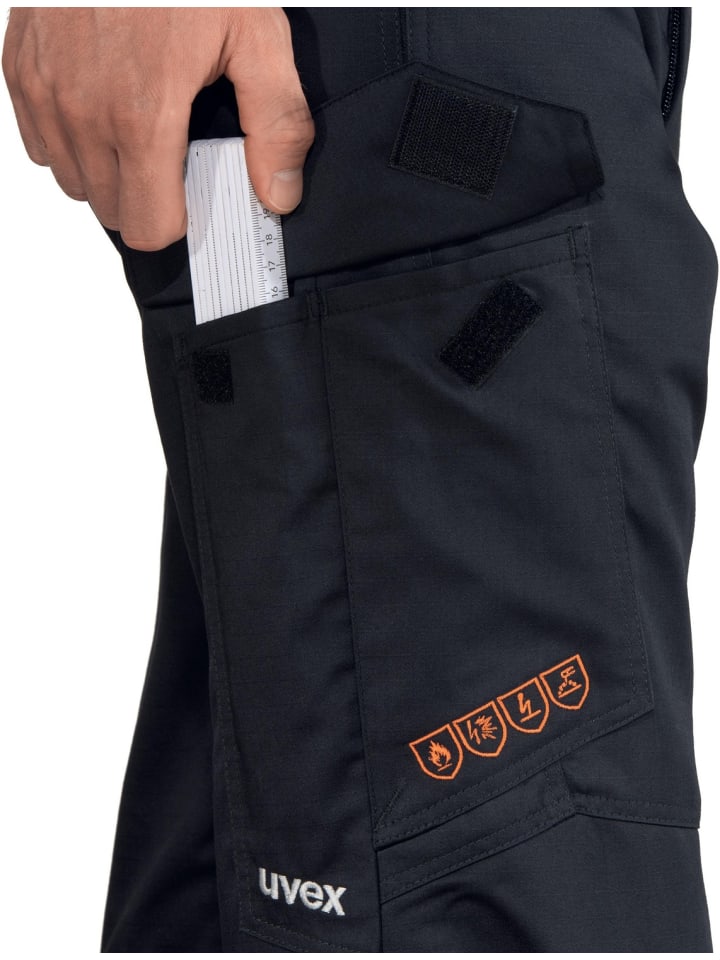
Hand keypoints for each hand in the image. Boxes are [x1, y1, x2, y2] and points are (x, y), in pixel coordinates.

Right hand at [2, 7, 313, 249]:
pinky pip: (42, 144)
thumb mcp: (256, 35)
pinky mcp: (20, 68)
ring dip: (110, 172)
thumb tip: (280, 195)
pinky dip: (72, 140)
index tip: (195, 196)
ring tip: (141, 127)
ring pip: (76, 183)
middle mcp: (82, 114)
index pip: (149, 227)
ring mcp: (44, 92)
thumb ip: (275, 123)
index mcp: (141, 118)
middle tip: (174, 154)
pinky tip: (103, 108)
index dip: (179, 220)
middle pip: (114, 211)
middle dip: (148, 198)